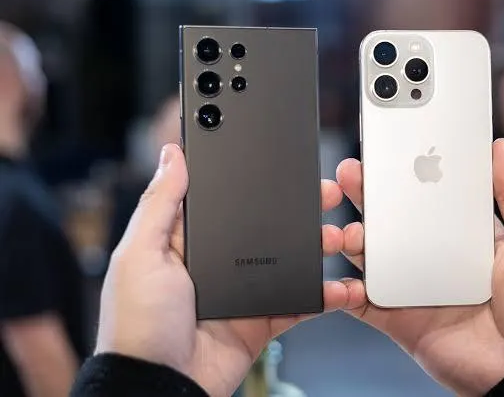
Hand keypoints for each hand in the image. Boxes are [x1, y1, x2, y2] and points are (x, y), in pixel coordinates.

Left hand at [95, 144, 355, 395]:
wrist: (161, 386)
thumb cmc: (137, 325)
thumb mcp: (140, 254)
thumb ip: (159, 203)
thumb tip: (173, 154)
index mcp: (187, 241)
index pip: (225, 199)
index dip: (252, 179)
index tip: (280, 162)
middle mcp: (218, 261)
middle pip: (266, 225)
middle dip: (299, 208)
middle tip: (325, 192)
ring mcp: (243, 290)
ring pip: (289, 259)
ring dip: (318, 247)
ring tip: (339, 236)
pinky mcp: (262, 319)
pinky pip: (300, 301)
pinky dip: (324, 294)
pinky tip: (342, 285)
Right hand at [334, 139, 503, 395]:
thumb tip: (499, 147)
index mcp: (462, 233)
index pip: (427, 195)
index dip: (406, 172)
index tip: (387, 149)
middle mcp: (433, 255)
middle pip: (391, 219)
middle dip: (368, 195)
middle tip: (352, 174)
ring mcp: (412, 286)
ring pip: (371, 255)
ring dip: (351, 237)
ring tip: (347, 228)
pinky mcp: (396, 317)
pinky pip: (360, 301)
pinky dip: (342, 289)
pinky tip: (338, 274)